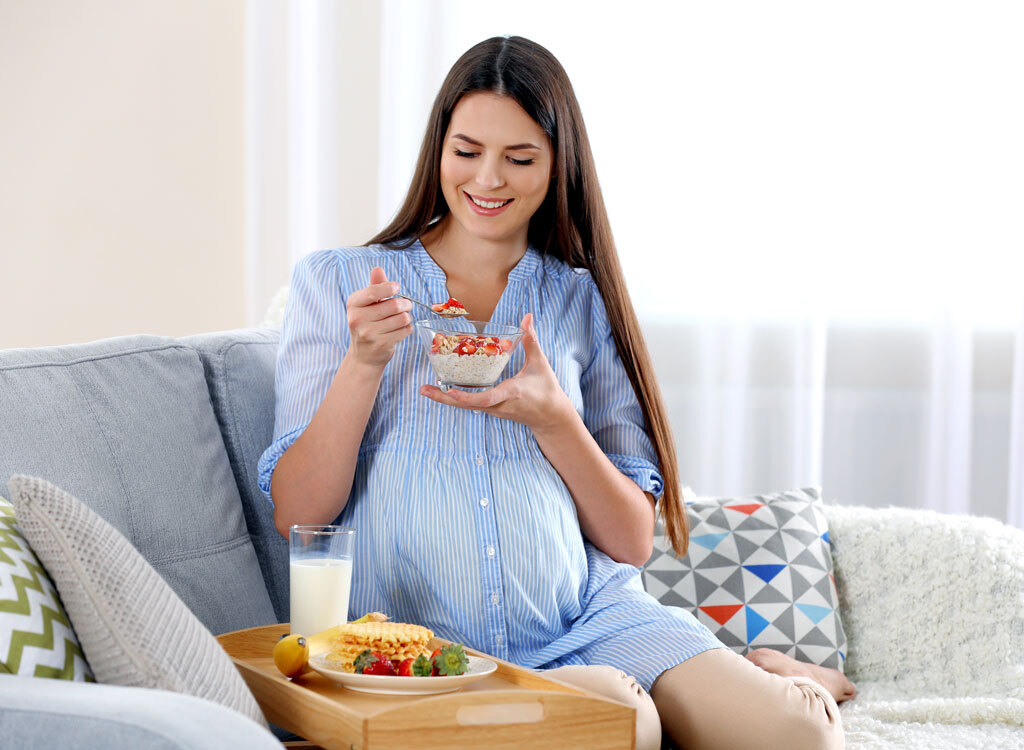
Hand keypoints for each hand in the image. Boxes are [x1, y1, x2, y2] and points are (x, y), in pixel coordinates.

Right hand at [345, 267, 412, 367]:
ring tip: (402, 318)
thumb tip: (378, 269)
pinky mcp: (381, 344)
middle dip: (405, 304)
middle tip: (406, 305)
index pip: (373, 291)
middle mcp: (357, 319)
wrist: (364, 355)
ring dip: (407, 317)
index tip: (397, 287)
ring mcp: (368, 333)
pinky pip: (405, 330)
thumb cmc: (367, 323)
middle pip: (394, 305)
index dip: (389, 288)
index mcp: (353, 304)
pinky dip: (407, 328)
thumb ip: (375, 286)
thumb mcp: (367, 304)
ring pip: (402, 318)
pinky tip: (400, 330)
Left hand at [419, 313, 574, 434]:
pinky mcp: (492, 409)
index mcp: (511, 393)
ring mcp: (494, 410)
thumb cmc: (546, 389)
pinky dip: (456, 398)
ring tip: (426, 389)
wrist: (550, 416)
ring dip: (445, 398)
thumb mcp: (540, 364)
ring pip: (466, 406)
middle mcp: (499, 405)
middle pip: (467, 404)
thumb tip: (527, 317)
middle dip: (444, 398)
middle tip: (423, 389)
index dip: (468, 396)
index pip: (487, 398)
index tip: (451, 391)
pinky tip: (443, 389)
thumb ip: (531, 340)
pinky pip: (471, 404)